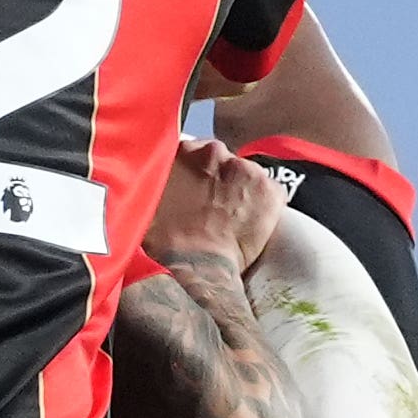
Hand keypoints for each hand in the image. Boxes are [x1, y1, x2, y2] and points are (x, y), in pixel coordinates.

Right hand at [146, 135, 285, 276]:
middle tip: (211, 207)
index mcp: (180, 150)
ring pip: (246, 176)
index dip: (194, 174)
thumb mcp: (146, 199)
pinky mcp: (270, 190)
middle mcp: (214, 151)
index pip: (193, 153)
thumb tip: (156, 181)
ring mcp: (245, 168)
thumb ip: (156, 180)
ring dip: (240, 192)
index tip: (193, 191)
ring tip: (230, 220)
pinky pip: (270, 193)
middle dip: (217, 179)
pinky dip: (264, 207)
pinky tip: (250, 226)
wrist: (194, 268)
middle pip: (221, 161)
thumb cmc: (163, 242)